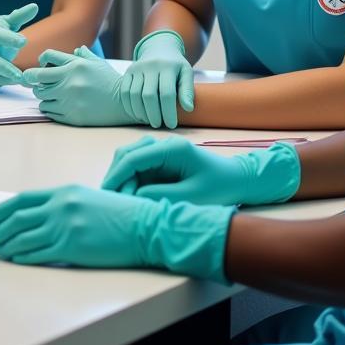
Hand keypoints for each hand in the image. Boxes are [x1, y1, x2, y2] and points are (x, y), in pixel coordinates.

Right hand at [0, 4, 37, 90]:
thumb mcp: (2, 23)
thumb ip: (19, 17)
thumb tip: (35, 6)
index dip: (10, 38)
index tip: (23, 41)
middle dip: (6, 68)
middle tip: (21, 75)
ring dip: (8, 80)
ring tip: (25, 80)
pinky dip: (4, 85)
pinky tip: (17, 84)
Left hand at [0, 184, 233, 280]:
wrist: (145, 225)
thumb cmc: (121, 212)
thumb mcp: (90, 198)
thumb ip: (65, 203)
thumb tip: (42, 215)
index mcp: (64, 190)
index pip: (23, 199)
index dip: (1, 208)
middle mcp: (61, 206)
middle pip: (19, 216)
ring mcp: (65, 226)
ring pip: (24, 236)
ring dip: (5, 242)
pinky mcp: (71, 247)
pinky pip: (38, 253)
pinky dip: (22, 256)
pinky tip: (13, 258)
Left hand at [22, 47, 139, 126]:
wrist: (123, 104)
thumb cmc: (110, 81)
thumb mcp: (98, 63)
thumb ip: (84, 55)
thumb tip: (76, 50)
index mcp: (75, 66)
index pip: (47, 56)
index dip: (41, 59)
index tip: (41, 65)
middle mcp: (69, 82)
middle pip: (38, 78)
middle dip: (35, 80)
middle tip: (40, 83)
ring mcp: (69, 100)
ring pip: (41, 96)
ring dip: (43, 95)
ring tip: (51, 95)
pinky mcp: (70, 115)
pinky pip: (48, 110)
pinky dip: (50, 107)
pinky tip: (58, 105)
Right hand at [101, 135, 300, 205]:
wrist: (238, 180)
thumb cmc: (219, 188)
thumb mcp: (191, 196)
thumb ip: (160, 196)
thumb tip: (132, 196)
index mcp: (171, 148)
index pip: (133, 158)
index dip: (117, 176)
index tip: (106, 194)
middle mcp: (163, 144)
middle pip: (127, 154)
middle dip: (116, 176)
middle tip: (111, 200)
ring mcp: (161, 150)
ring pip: (129, 157)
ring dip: (122, 176)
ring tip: (120, 198)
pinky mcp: (162, 159)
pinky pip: (138, 164)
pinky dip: (130, 177)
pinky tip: (131, 193)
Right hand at [121, 30, 195, 128]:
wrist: (159, 48)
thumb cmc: (175, 66)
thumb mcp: (186, 73)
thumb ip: (187, 90)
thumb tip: (188, 108)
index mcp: (168, 67)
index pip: (167, 93)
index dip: (168, 112)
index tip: (171, 124)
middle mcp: (150, 66)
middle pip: (149, 95)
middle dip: (153, 114)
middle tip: (158, 125)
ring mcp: (137, 68)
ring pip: (134, 95)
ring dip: (140, 112)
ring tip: (148, 120)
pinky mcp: (128, 71)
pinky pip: (125, 91)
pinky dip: (129, 106)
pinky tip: (137, 114)